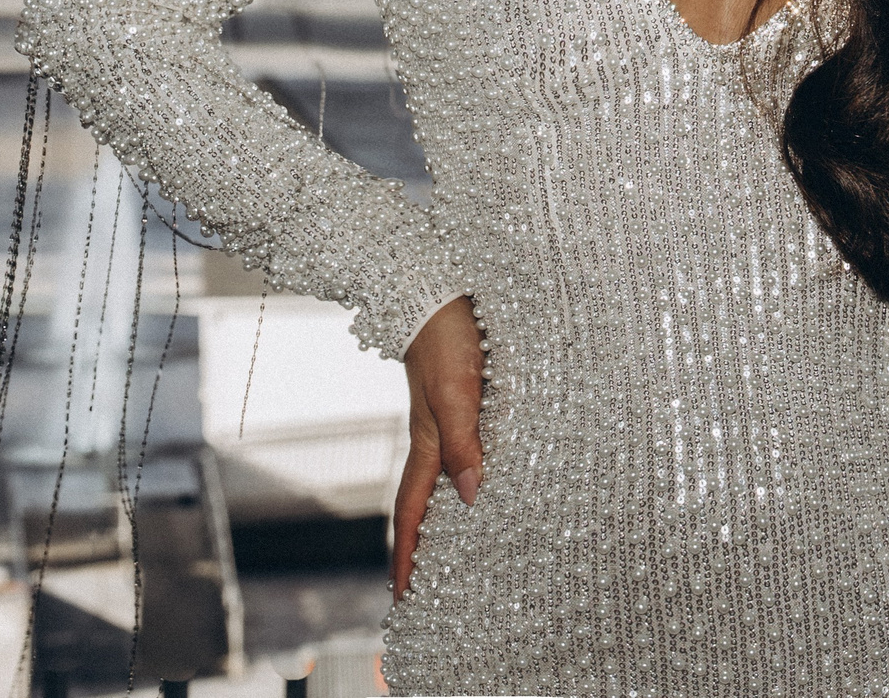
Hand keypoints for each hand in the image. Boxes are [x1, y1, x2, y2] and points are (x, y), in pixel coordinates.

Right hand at [391, 295, 484, 600]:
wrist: (440, 288)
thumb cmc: (447, 336)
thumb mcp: (457, 391)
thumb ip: (464, 442)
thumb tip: (471, 497)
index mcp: (427, 443)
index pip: (411, 512)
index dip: (407, 556)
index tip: (402, 600)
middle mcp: (435, 439)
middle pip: (423, 505)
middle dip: (422, 549)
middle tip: (427, 593)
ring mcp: (447, 420)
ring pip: (444, 482)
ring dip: (446, 518)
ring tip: (458, 554)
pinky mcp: (465, 401)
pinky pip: (463, 454)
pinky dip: (466, 481)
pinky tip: (485, 487)